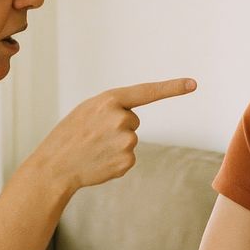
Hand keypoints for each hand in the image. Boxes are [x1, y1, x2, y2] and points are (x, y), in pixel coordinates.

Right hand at [32, 78, 196, 191]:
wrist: (55, 165)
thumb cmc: (70, 135)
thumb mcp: (88, 110)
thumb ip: (113, 107)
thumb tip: (132, 119)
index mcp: (109, 100)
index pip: (147, 92)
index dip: (172, 87)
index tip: (194, 84)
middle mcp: (121, 118)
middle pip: (133, 121)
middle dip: (117, 127)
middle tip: (93, 135)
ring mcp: (125, 141)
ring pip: (131, 139)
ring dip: (116, 144)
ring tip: (94, 148)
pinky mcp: (127, 161)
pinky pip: (129, 157)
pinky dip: (116, 160)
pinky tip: (99, 161)